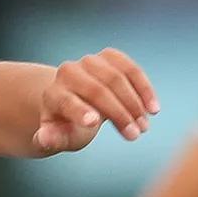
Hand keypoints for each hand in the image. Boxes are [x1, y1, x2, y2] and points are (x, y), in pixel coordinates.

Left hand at [33, 46, 159, 152]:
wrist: (78, 102)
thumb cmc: (68, 126)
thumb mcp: (60, 138)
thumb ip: (52, 140)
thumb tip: (44, 138)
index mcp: (52, 95)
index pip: (66, 101)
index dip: (79, 111)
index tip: (94, 122)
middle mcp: (68, 72)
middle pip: (96, 91)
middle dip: (118, 113)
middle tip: (135, 135)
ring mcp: (89, 61)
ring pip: (116, 78)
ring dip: (134, 103)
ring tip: (144, 127)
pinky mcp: (109, 56)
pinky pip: (130, 69)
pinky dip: (143, 88)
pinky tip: (153, 108)